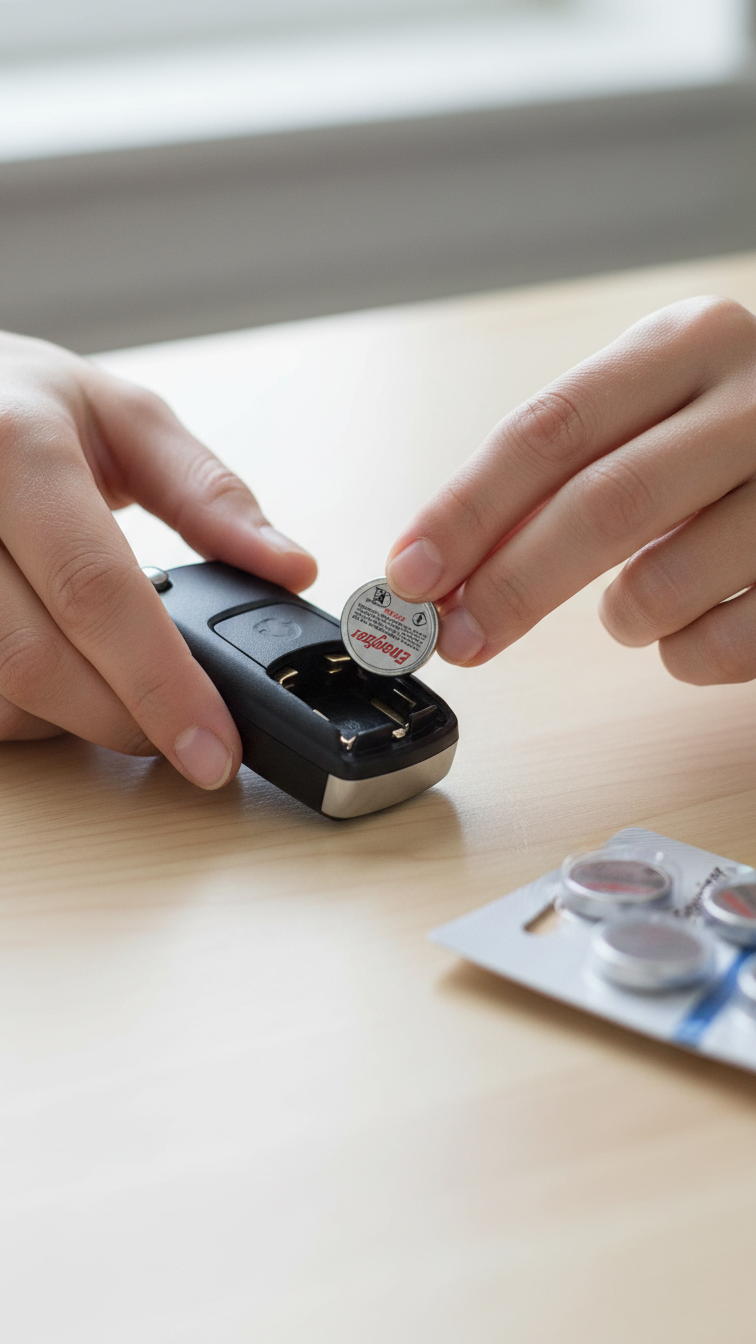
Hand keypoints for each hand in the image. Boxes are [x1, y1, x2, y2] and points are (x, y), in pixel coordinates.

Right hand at [0, 331, 315, 784]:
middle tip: (184, 735)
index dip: (161, 684)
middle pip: (37, 660)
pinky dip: (26, 710)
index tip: (215, 748)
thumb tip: (291, 567)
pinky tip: (60, 675)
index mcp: (17, 448)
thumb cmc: (20, 402)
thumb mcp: (124, 419)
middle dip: (125, 720)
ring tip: (119, 686)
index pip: (94, 589)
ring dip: (72, 719)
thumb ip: (210, 494)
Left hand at [386, 296, 755, 684]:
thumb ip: (555, 472)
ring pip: (662, 586)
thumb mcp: (647, 411)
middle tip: (455, 640)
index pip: (549, 430)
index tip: (407, 573)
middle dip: (511, 586)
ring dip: (618, 619)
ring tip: (628, 608)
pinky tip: (693, 622)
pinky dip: (681, 655)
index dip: (466, 511)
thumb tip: (439, 568)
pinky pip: (721, 645)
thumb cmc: (723, 435)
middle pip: (602, 505)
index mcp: (688, 343)